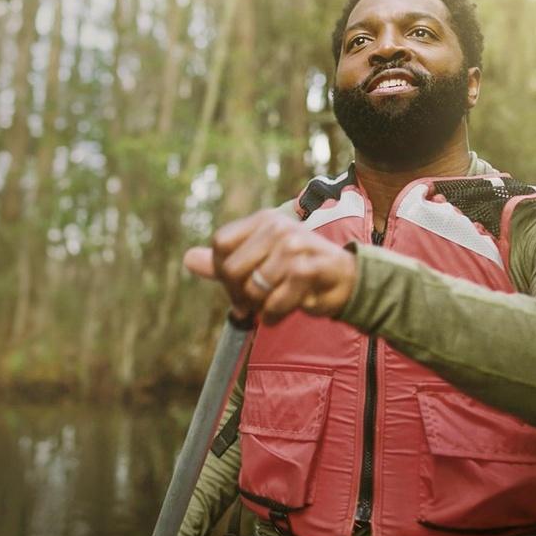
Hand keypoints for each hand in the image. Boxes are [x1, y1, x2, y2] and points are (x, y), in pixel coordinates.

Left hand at [183, 209, 357, 324]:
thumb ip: (225, 263)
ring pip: (252, 289)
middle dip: (239, 295)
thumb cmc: (300, 273)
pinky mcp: (307, 268)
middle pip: (230, 268)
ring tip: (277, 301)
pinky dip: (276, 314)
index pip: (220, 244)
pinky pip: (273, 302)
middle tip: (254, 303)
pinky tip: (289, 308)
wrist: (347, 281)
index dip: (222, 272)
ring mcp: (293, 245)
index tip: (236, 287)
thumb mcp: (260, 264)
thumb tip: (188, 259)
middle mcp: (277, 227)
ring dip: (261, 306)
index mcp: (263, 220)